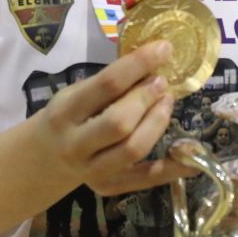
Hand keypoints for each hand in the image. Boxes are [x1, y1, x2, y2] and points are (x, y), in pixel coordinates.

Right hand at [21, 41, 175, 197]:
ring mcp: (93, 170)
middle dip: (147, 98)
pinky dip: (173, 168)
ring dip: (158, 121)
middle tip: (161, 83)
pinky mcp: (109, 187)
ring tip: (166, 102)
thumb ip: (108, 84)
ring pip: (134, 148)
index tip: (164, 49)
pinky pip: (147, 178)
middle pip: (120, 122)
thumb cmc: (67, 117)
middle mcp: (76, 144)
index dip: (139, 64)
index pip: (108, 84)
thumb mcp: (76, 94)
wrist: (45, 159)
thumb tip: (154, 62)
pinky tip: (193, 157)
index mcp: (66, 112)